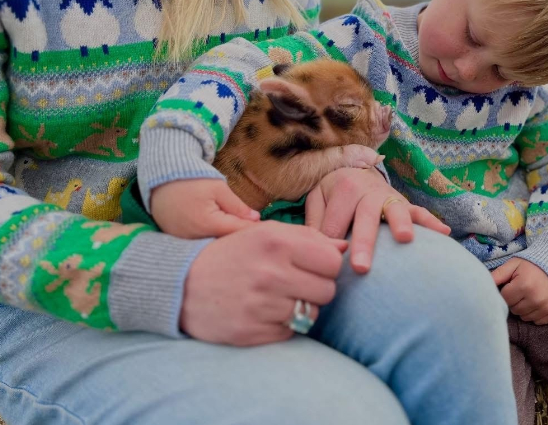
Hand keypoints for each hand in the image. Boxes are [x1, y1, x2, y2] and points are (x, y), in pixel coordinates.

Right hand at [150, 178, 261, 238]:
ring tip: (240, 234)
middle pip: (225, 242)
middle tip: (256, 232)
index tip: (267, 229)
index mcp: (207, 224)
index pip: (237, 232)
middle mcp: (194, 237)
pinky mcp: (177, 240)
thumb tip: (255, 219)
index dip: (253, 230)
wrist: (161, 178)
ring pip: (213, 246)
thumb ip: (237, 206)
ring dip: (226, 242)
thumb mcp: (218, 188)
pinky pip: (199, 244)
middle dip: (241, 238)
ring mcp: (184, 241)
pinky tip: (221, 236)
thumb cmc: (192, 179)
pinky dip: (211, 242)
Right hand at [181, 220, 349, 345]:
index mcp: (276, 242)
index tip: (313, 267)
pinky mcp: (251, 332)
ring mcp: (260, 306)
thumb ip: (308, 237)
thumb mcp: (265, 234)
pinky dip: (283, 325)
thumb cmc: (232, 254)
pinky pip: (290, 333)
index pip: (333, 262)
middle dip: (316, 288)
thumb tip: (346, 248)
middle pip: (327, 291)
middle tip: (296, 283)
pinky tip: (265, 312)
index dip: (327, 266)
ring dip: (302, 308)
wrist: (181, 284)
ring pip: (312, 315)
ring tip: (279, 298)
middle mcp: (270, 273)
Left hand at [304, 167, 449, 273]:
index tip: (326, 265)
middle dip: (364, 242)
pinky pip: (421, 212)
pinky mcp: (405, 205)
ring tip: (405, 240)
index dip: (330, 245)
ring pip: (396, 210)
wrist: (357, 169)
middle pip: (365, 217)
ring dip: (401, 224)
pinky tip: (444, 233)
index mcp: (344, 188)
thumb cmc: (334, 192)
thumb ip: (315, 222)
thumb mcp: (317, 199)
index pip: (334, 224)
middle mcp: (368, 190)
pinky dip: (432, 222)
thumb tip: (319, 250)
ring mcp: (389, 197)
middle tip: (360, 268)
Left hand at [491, 258, 547, 324]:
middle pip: (514, 310)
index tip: (511, 285)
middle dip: (514, 301)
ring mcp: (547, 307)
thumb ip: (497, 275)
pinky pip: (537, 321)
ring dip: (523, 308)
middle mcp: (536, 298)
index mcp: (524, 285)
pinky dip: (535, 313)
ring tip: (529, 295)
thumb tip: (481, 286)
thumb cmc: (531, 265)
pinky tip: (537, 301)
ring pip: (524, 317)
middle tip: (520, 289)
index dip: (506, 292)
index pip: (504, 299)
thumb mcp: (513, 265)